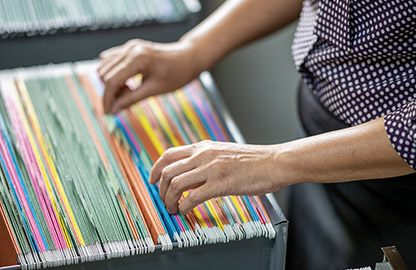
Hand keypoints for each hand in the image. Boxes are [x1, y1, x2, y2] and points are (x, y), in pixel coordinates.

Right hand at [98, 39, 201, 113]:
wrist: (189, 58)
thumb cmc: (176, 74)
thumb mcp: (154, 90)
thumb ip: (131, 99)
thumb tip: (113, 110)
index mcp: (137, 60)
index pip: (112, 81)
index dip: (107, 99)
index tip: (107, 113)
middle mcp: (130, 50)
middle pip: (105, 74)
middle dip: (110, 91)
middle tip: (123, 102)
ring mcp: (129, 46)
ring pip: (105, 66)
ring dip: (111, 82)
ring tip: (128, 91)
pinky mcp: (131, 47)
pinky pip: (111, 59)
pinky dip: (113, 72)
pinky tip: (126, 83)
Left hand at [149, 140, 281, 214]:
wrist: (274, 162)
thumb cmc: (253, 160)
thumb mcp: (222, 153)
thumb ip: (204, 160)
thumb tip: (189, 175)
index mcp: (203, 147)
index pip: (168, 155)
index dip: (155, 169)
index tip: (152, 180)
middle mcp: (203, 155)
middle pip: (167, 171)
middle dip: (160, 189)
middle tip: (164, 200)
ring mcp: (211, 169)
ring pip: (175, 184)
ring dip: (169, 200)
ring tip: (172, 209)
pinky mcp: (220, 183)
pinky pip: (192, 197)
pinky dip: (183, 206)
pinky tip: (185, 211)